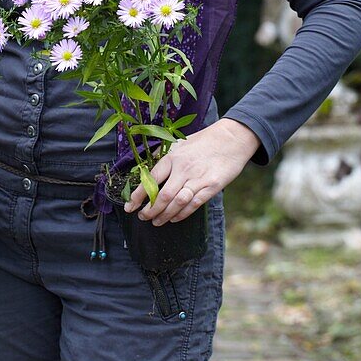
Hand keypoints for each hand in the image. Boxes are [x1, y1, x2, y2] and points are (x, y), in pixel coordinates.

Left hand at [124, 118, 260, 225]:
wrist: (230, 139)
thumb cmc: (203, 141)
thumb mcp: (180, 143)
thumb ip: (163, 156)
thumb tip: (146, 168)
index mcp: (172, 157)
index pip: (150, 180)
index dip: (138, 195)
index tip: (129, 206)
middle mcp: (183, 169)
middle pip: (162, 196)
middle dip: (149, 210)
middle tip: (142, 217)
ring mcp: (198, 179)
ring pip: (177, 203)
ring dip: (164, 215)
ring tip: (156, 222)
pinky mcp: (211, 186)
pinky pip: (193, 205)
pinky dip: (182, 214)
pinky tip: (174, 218)